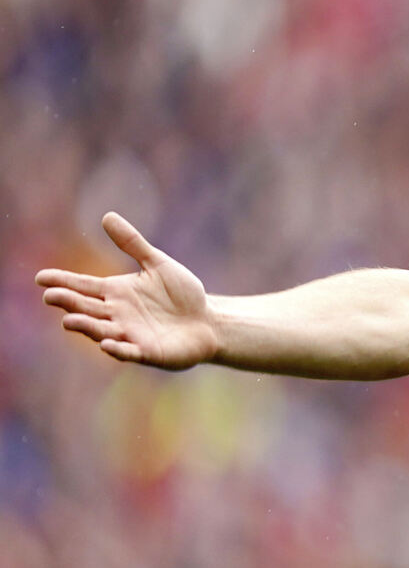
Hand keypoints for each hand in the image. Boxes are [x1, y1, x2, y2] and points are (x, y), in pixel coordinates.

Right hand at [36, 212, 218, 369]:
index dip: (62, 281)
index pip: (83, 286)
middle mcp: (117, 314)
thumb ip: (132, 243)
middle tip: (50, 296)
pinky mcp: (147, 352)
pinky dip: (117, 349)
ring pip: (101, 331)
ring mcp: (129, 334)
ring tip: (69, 320)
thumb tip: (107, 215)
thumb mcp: (158, 264)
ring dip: (86, 326)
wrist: (208, 321)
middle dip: (68, 303)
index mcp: (116, 292)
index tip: (41, 277)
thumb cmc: (181, 293)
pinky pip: (128, 351)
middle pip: (86, 308)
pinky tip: (107, 344)